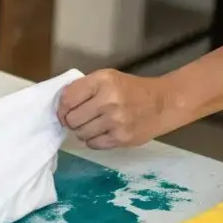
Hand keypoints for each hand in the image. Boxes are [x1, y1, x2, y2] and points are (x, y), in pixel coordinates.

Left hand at [56, 70, 182, 149]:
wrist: (162, 103)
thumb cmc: (130, 89)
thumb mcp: (107, 78)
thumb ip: (83, 87)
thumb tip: (60, 103)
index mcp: (103, 81)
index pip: (68, 98)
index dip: (62, 107)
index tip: (65, 111)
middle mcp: (109, 100)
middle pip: (72, 119)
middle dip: (73, 120)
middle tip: (82, 118)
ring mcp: (116, 121)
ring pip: (81, 134)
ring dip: (83, 131)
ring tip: (95, 124)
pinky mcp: (122, 138)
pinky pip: (93, 144)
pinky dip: (94, 140)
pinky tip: (103, 132)